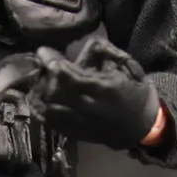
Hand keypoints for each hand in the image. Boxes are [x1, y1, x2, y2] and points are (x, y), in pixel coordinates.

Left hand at [31, 42, 160, 149]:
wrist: (141, 125)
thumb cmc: (134, 91)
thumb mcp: (126, 66)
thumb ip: (105, 53)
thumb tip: (86, 44)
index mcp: (102, 87)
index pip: (69, 74)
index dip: (52, 62)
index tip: (42, 52)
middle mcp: (89, 106)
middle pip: (54, 92)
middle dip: (43, 77)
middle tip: (39, 67)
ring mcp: (81, 122)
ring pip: (49, 108)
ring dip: (39, 94)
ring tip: (36, 82)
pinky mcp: (76, 133)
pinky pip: (51, 123)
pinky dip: (40, 112)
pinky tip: (35, 101)